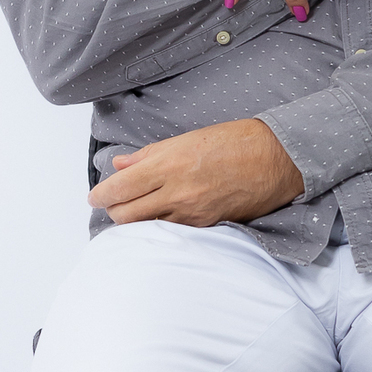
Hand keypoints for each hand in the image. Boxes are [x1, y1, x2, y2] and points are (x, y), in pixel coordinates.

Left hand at [87, 120, 304, 226]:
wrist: (276, 159)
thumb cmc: (235, 140)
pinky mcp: (205, 226)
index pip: (120, 187)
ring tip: (134, 213)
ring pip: (145, 229)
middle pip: (126, 215)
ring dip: (133, 223)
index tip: (95, 195)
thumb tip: (121, 164)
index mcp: (169, 163)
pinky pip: (171, 233)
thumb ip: (151, 154)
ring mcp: (191, 213)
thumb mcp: (189, 138)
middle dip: (113, 212)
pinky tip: (159, 221)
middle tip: (112, 205)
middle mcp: (176, 191)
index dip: (101, 195)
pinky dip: (158, 229)